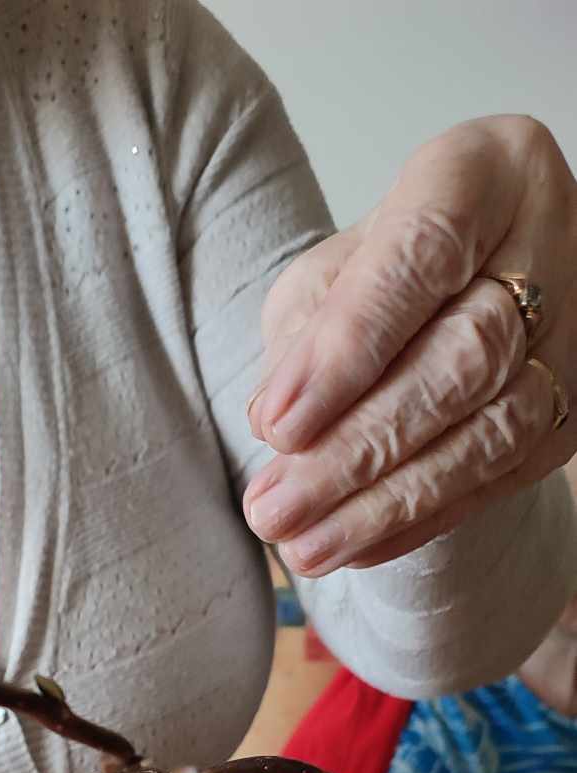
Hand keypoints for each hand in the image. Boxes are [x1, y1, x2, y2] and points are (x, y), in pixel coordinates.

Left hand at [242, 117, 575, 575]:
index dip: (349, 346)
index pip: (424, 253)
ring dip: (388, 503)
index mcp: (483, 174)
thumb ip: (306, 336)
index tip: (277, 425)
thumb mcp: (326, 277)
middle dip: (358, 447)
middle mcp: (551, 239)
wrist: (455, 295)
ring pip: (495, 427)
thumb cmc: (380, 277)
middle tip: (273, 508)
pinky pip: (504, 474)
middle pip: (465, 355)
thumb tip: (281, 425)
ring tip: (303, 547)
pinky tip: (356, 549)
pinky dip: (422, 520)